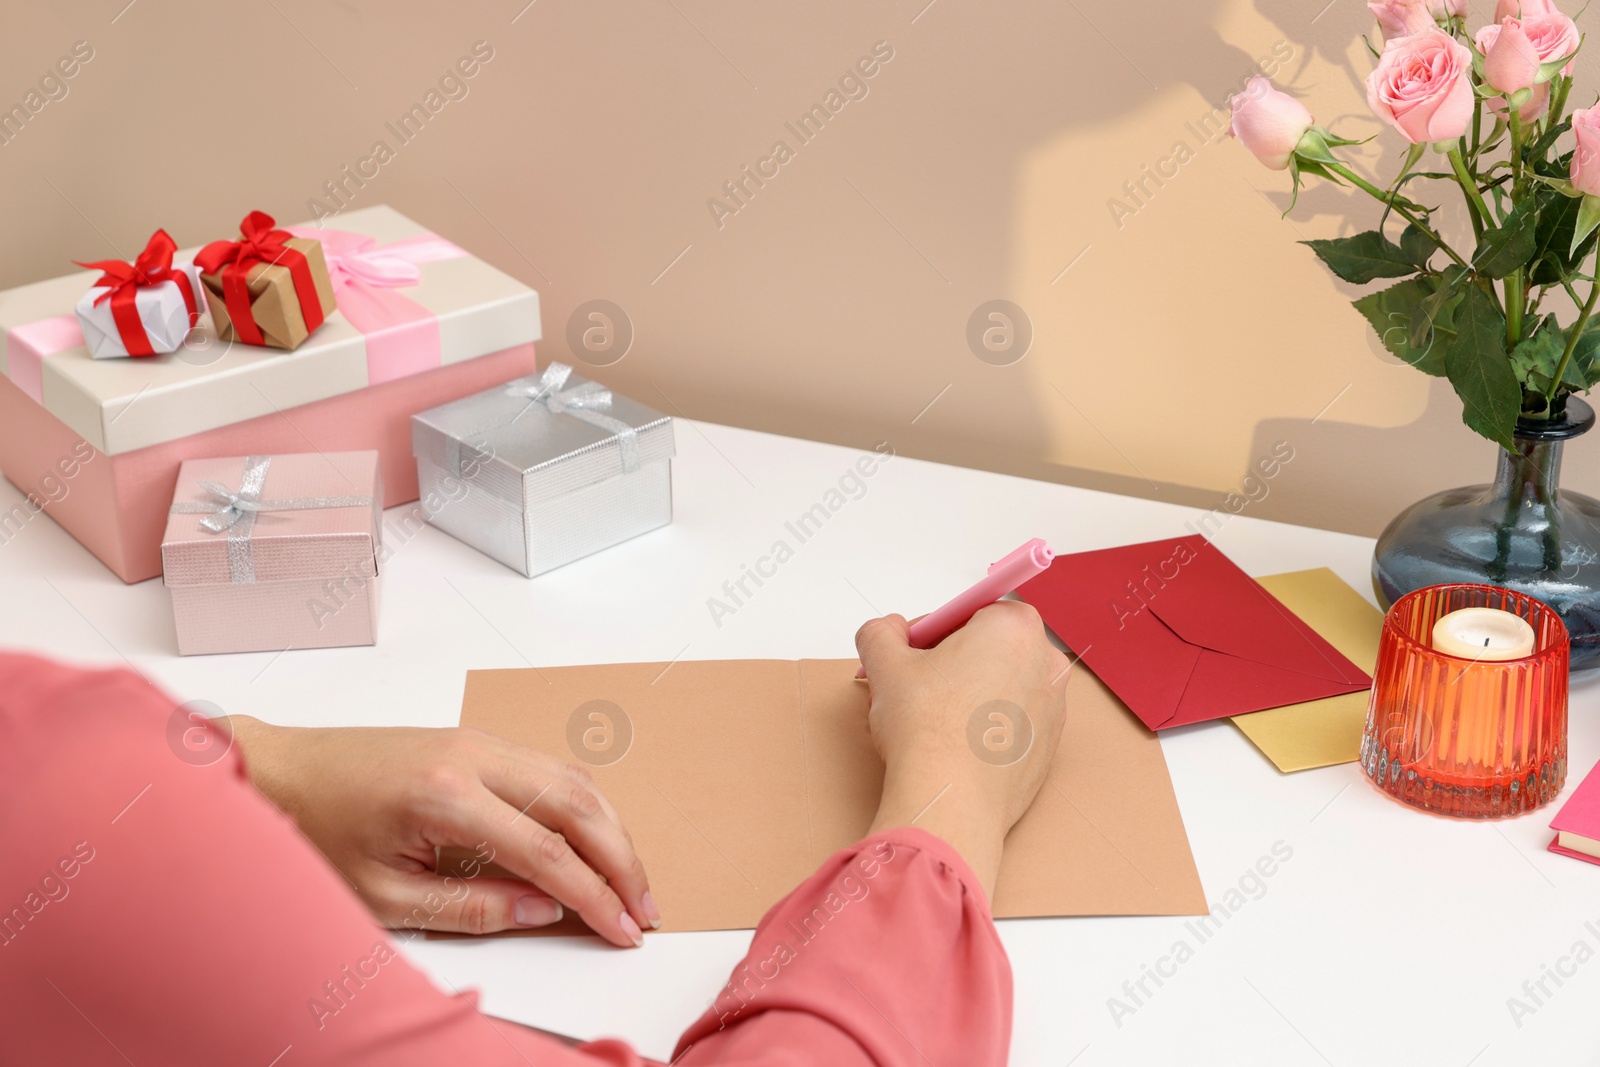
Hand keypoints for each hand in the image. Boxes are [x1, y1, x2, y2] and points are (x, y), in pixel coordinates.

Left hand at [225, 718, 658, 946]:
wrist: (279, 771)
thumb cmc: (319, 831)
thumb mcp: (385, 896)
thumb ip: (471, 906)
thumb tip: (544, 911)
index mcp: (447, 797)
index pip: (547, 852)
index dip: (594, 897)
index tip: (622, 931)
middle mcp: (474, 756)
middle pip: (578, 805)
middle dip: (622, 860)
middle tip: (645, 908)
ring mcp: (479, 740)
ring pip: (573, 779)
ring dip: (611, 829)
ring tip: (631, 880)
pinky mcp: (476, 739)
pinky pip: (551, 767)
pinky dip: (585, 805)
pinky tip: (595, 838)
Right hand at [856, 602, 1069, 899]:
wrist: (950, 802)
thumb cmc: (929, 731)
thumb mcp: (886, 664)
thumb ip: (881, 632)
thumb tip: (887, 630)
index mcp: (1014, 627)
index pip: (970, 610)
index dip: (933, 630)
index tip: (912, 652)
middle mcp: (1046, 663)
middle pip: (989, 646)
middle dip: (949, 661)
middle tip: (914, 686)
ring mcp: (1054, 709)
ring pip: (1000, 686)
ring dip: (966, 694)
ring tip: (930, 720)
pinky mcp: (1049, 748)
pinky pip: (1012, 723)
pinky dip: (985, 727)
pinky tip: (953, 747)